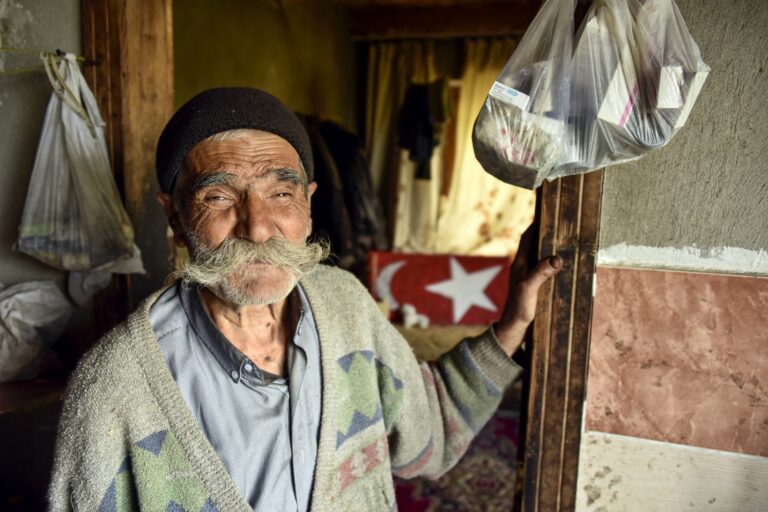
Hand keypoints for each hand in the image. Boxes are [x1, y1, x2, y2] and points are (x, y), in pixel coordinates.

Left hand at [494, 226, 561, 355]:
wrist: (513, 328)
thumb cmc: (518, 308)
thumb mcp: (529, 289)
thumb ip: (541, 273)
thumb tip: (556, 258)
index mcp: (520, 263)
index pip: (528, 237)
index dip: (536, 223)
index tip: (546, 211)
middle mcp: (523, 266)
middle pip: (535, 243)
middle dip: (546, 232)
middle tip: (561, 222)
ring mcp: (528, 275)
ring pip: (540, 254)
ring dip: (551, 246)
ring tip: (566, 238)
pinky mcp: (534, 284)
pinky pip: (544, 266)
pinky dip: (552, 261)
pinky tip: (563, 263)